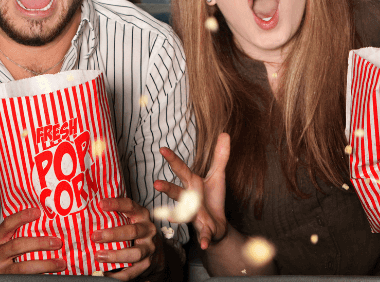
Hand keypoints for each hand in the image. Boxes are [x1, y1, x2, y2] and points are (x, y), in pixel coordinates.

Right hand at [0, 208, 65, 273]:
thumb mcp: (3, 245)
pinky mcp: (7, 281)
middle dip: (40, 243)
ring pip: (23, 267)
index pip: (7, 224)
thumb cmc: (0, 258)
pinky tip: (52, 274)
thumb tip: (45, 224)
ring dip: (45, 264)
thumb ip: (16, 235)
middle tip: (57, 242)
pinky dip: (40, 275)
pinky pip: (25, 278)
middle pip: (18, 245)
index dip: (22, 217)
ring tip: (60, 263)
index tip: (37, 212)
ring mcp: (0, 270)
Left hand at [95, 198, 161, 280]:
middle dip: (113, 234)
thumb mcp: (132, 218)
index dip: (116, 204)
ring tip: (98, 256)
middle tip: (95, 236)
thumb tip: (90, 210)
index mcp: (142, 215)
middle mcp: (148, 230)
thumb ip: (117, 214)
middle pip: (133, 231)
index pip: (130, 206)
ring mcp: (149, 248)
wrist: (155, 250)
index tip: (100, 204)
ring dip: (115, 256)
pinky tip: (105, 273)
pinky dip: (117, 274)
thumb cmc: (136, 230)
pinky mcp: (146, 264)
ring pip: (134, 253)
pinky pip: (132, 272)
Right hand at [154, 133, 229, 249]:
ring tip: (171, 217)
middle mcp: (189, 200)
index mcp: (192, 185)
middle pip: (177, 193)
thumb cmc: (212, 200)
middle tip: (155, 183)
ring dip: (178, 216)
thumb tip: (224, 134)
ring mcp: (195, 215)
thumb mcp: (218, 176)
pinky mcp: (204, 229)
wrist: (217, 226)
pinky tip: (204, 244)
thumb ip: (220, 157)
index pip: (181, 170)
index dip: (172, 159)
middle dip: (167, 189)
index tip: (162, 149)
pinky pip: (203, 234)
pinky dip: (204, 239)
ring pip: (184, 214)